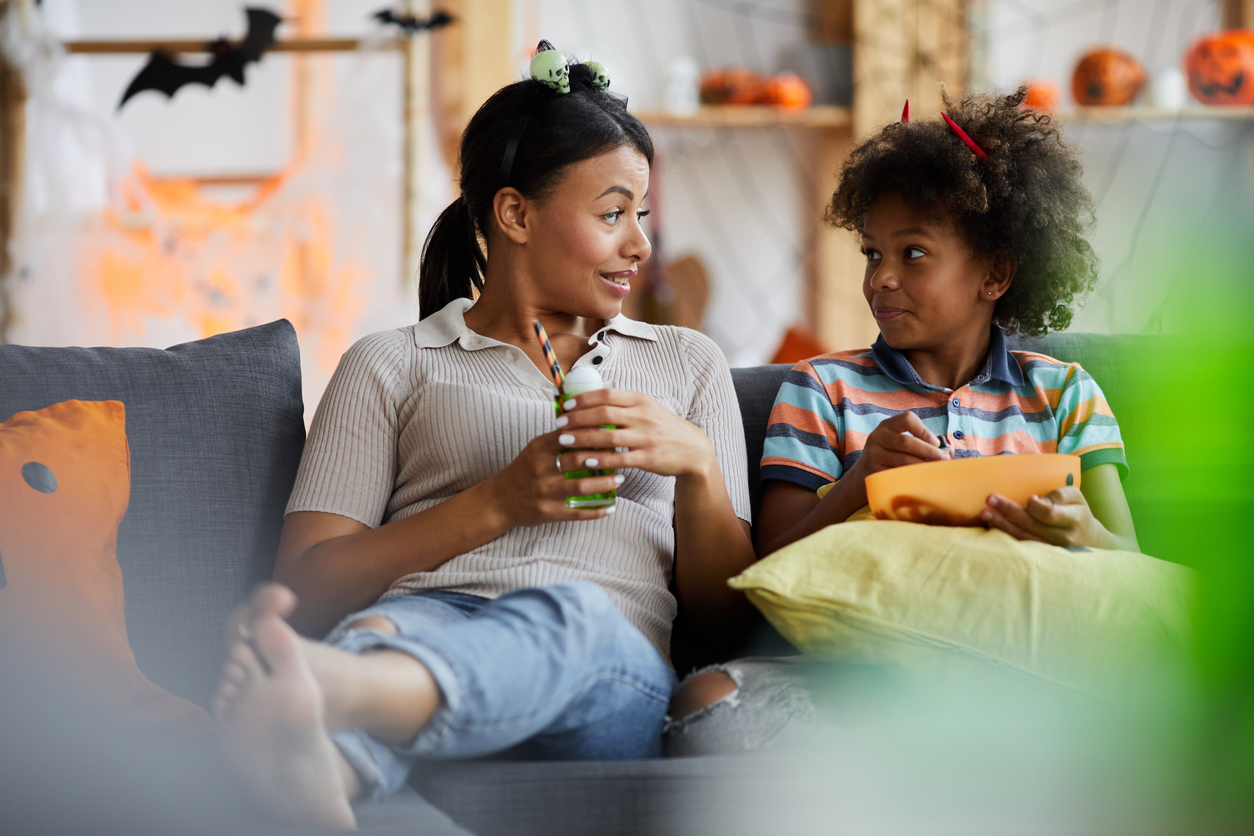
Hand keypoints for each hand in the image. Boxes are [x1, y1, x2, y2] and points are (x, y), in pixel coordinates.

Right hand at [484, 429, 621, 527]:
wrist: (498, 500)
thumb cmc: (523, 471)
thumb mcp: (534, 449)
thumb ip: (558, 438)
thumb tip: (589, 423)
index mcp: (539, 449)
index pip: (570, 435)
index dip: (593, 433)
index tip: (612, 432)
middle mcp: (541, 468)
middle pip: (579, 459)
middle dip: (604, 457)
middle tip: (621, 455)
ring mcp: (544, 492)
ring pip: (581, 486)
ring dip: (605, 483)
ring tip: (620, 479)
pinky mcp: (547, 512)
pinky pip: (577, 512)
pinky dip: (596, 511)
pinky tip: (610, 506)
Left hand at [553, 388, 716, 481]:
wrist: (693, 450)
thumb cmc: (663, 429)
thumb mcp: (647, 409)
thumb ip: (623, 405)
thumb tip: (590, 401)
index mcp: (641, 400)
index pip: (607, 395)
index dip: (583, 399)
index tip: (566, 406)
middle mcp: (643, 416)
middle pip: (603, 414)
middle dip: (577, 419)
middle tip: (559, 424)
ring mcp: (647, 437)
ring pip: (608, 436)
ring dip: (582, 438)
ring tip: (564, 441)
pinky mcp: (649, 457)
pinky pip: (619, 458)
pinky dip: (600, 459)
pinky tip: (585, 460)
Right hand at [839, 411, 949, 504]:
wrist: (862, 475)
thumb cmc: (891, 456)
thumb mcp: (900, 444)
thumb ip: (923, 444)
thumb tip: (949, 451)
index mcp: (887, 426)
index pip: (907, 419)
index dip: (923, 430)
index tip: (936, 443)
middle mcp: (877, 437)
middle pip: (906, 442)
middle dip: (928, 451)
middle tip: (944, 460)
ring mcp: (873, 455)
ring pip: (902, 460)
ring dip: (923, 466)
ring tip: (936, 470)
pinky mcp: (872, 472)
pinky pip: (896, 474)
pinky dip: (912, 477)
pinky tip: (921, 479)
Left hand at [979, 487, 1105, 548]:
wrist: (1088, 538)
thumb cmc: (1077, 511)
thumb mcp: (1076, 497)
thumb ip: (1060, 494)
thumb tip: (1038, 501)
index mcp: (1074, 519)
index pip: (1050, 514)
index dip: (1036, 507)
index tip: (1029, 498)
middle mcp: (1062, 536)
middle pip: (1031, 524)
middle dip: (1008, 510)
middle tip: (989, 499)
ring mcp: (1051, 548)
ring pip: (1023, 537)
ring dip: (1002, 524)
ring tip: (984, 513)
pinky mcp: (1042, 555)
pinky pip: (1021, 545)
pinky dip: (1006, 535)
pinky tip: (992, 526)